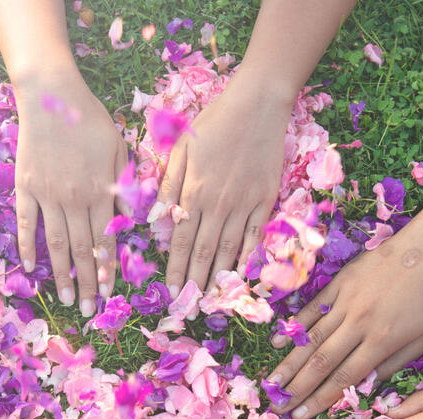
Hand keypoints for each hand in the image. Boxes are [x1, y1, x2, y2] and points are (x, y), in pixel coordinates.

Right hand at [12, 72, 127, 315]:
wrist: (50, 94)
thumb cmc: (90, 119)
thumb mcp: (118, 149)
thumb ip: (123, 185)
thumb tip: (129, 218)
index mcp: (100, 192)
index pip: (105, 241)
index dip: (107, 271)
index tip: (109, 296)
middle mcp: (74, 199)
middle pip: (81, 250)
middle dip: (86, 283)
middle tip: (87, 311)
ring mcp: (47, 195)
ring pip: (56, 243)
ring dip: (61, 274)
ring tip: (64, 300)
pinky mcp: (26, 187)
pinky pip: (27, 223)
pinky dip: (28, 246)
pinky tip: (29, 268)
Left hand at [161, 77, 288, 291]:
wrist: (256, 105)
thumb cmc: (213, 123)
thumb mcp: (180, 147)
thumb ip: (168, 184)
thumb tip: (156, 219)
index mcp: (192, 192)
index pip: (181, 242)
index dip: (177, 270)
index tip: (173, 293)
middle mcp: (217, 204)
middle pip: (204, 252)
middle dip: (196, 283)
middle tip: (191, 308)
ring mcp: (244, 204)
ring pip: (229, 249)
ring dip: (219, 277)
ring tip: (213, 300)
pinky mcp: (266, 200)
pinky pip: (255, 236)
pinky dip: (248, 257)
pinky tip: (241, 274)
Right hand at [267, 221, 422, 418]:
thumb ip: (392, 365)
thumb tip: (363, 385)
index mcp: (381, 341)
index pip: (343, 378)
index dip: (318, 400)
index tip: (299, 417)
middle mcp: (359, 323)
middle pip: (321, 362)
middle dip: (297, 388)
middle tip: (277, 406)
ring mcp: (346, 301)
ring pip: (311, 338)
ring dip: (289, 363)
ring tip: (270, 383)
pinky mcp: (339, 283)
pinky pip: (312, 308)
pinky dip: (294, 326)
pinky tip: (278, 342)